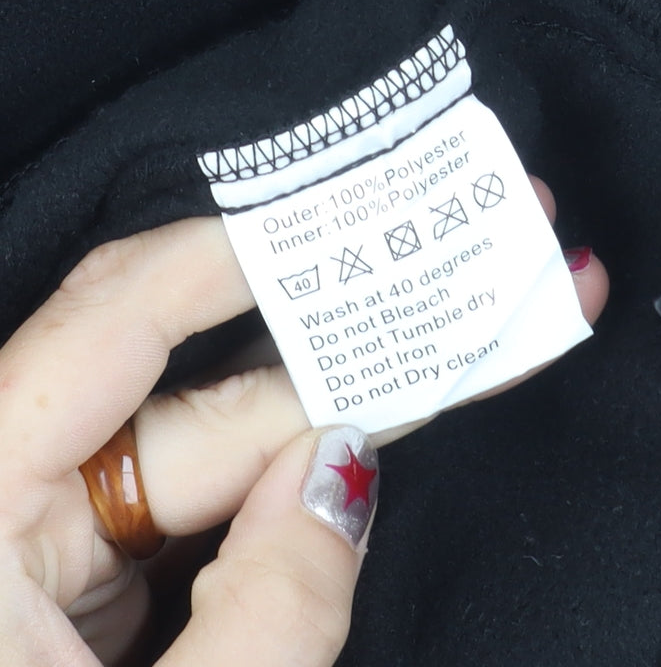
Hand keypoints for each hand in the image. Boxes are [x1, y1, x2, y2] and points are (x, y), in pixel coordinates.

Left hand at [0, 178, 606, 664]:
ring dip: (337, 415)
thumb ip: (273, 611)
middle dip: (340, 345)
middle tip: (453, 286)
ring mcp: (48, 544)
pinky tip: (368, 456)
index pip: (119, 317)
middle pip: (200, 389)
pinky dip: (292, 489)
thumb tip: (348, 471)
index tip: (346, 210)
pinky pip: (208, 510)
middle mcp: (2, 495)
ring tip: (455, 358)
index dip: (240, 252)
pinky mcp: (87, 587)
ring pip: (217, 452)